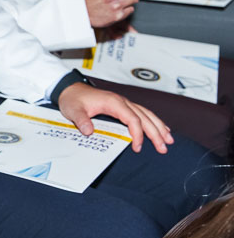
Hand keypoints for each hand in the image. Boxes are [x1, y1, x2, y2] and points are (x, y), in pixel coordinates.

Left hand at [58, 82, 172, 153]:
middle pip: (144, 117)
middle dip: (156, 133)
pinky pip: (141, 113)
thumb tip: (89, 131)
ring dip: (158, 127)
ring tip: (168, 140)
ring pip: (146, 114)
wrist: (69, 89)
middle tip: (163, 148)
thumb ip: (81, 121)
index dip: (137, 133)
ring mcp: (123, 102)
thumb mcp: (73, 110)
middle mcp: (121, 101)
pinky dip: (152, 121)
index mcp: (113, 102)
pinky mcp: (121, 105)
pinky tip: (160, 128)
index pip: (132, 119)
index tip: (137, 147)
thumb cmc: (73, 99)